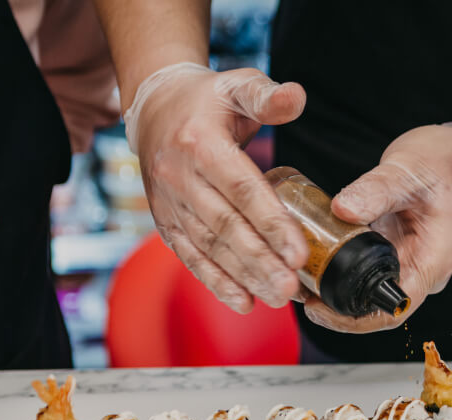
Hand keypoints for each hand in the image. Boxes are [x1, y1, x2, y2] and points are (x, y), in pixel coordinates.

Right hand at [125, 63, 309, 312]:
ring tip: (277, 298)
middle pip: (226, 227)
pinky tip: (243, 302)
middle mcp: (180, 177)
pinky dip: (216, 281)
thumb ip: (267, 94)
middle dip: (260, 261)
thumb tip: (297, 97)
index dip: (271, 223)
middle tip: (290, 287)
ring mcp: (169, 203)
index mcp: (200, 143)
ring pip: (210, 247)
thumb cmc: (206, 100)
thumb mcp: (237, 84)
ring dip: (244, 277)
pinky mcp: (166, 223)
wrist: (153, 110)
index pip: (242, 189)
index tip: (298, 253)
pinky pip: (191, 256)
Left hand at [303, 120, 451, 332]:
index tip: (318, 309)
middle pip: (373, 305)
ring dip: (333, 287)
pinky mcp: (393, 250)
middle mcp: (419, 269)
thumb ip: (377, 190)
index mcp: (431, 262)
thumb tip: (342, 209)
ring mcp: (407, 261)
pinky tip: (313, 253)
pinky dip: (338, 265)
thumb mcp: (410, 171)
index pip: (392, 309)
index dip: (354, 319)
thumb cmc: (450, 164)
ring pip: (366, 288)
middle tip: (297, 286)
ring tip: (298, 272)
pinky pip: (364, 267)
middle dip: (333, 304)